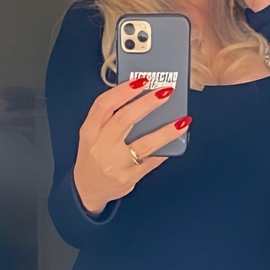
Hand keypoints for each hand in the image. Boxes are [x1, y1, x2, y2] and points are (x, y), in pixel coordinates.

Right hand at [73, 78, 190, 215]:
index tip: (141, 81)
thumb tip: (140, 95)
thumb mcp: (92, 133)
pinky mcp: (129, 177)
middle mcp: (101, 146)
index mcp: (90, 130)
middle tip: (165, 92)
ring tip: (182, 121)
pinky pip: (152, 161)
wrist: (88, 188)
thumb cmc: (94, 155)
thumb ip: (109, 115)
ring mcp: (116, 163)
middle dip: (147, 103)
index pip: (104, 105)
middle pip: (124, 119)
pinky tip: (176, 140)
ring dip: (165, 131)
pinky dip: (165, 149)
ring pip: (144, 143)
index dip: (123, 91)